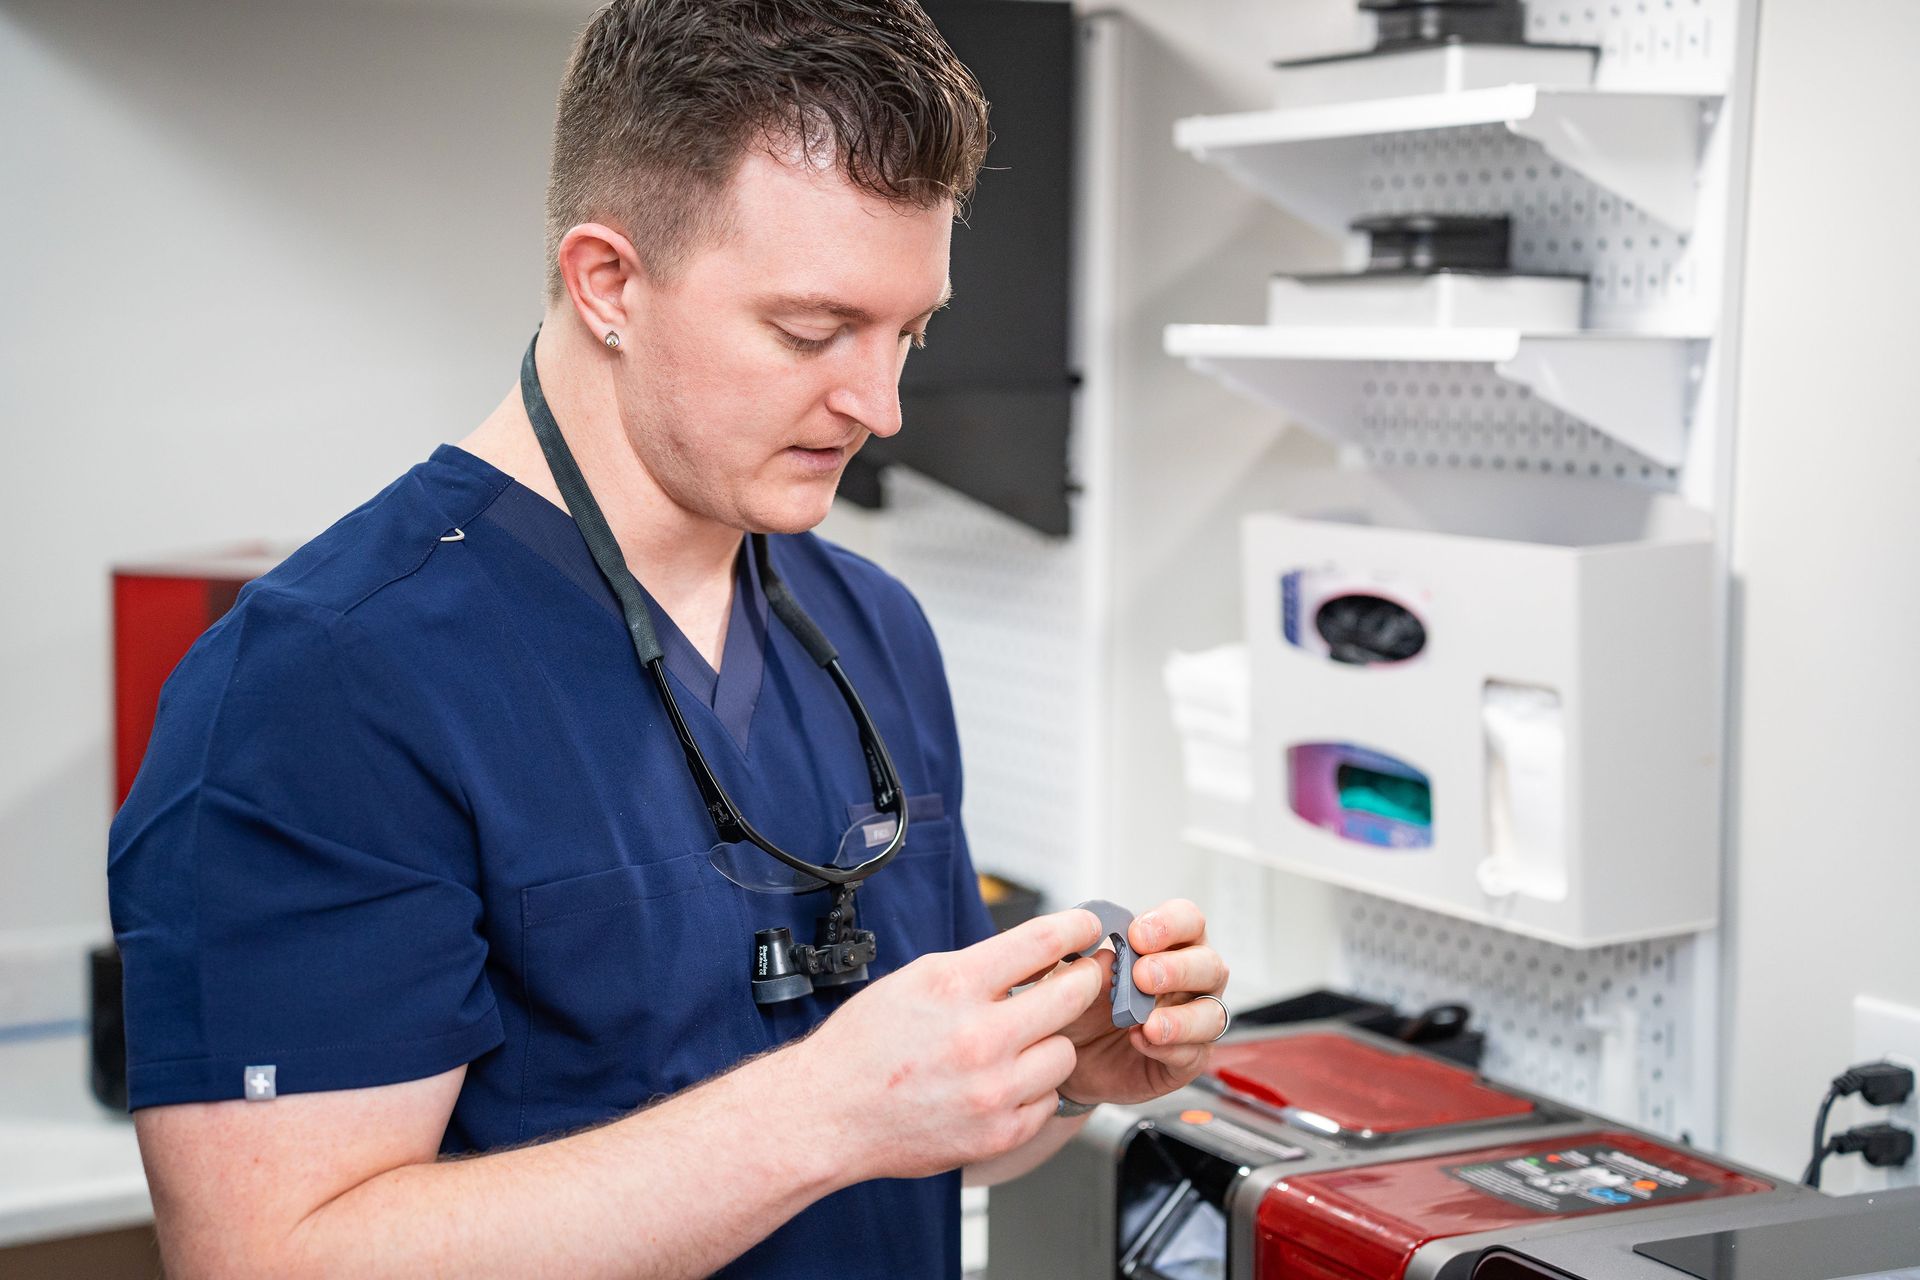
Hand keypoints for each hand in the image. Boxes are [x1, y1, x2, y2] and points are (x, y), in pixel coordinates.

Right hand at [793, 908, 1105, 1181]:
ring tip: (1018, 1044)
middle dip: (1082, 980)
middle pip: (1072, 995)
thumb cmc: (864, 1046)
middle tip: (1080, 978)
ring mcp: (992, 1089)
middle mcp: (978, 1037)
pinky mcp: (999, 1132)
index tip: (1088, 926)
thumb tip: (1037, 954)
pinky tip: (1002, 1082)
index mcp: (954, 986)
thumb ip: (979, 967)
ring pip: (1065, 1052)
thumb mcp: (916, 979)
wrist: (829, 1113)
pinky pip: (1048, 1099)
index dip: (1076, 928)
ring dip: (1049, 1042)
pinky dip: (1032, 1089)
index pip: (1041, 942)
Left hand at [1057, 898, 1228, 1105]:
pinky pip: (1193, 1054)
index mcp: (1168, 946)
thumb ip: (1091, 964)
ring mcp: (1193, 1022)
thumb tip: (1106, 956)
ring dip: (1182, 1017)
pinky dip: (1169, 1048)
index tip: (1137, 936)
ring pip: (1212, 1014)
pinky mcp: (1186, 1060)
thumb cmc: (1078, 1006)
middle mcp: (1190, 981)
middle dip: (1178, 968)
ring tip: (1148, 1022)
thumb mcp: (1073, 979)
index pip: (1188, 921)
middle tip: (1142, 976)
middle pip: (1210, 965)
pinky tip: (1141, 1041)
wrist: (1065, 1056)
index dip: (1170, 924)